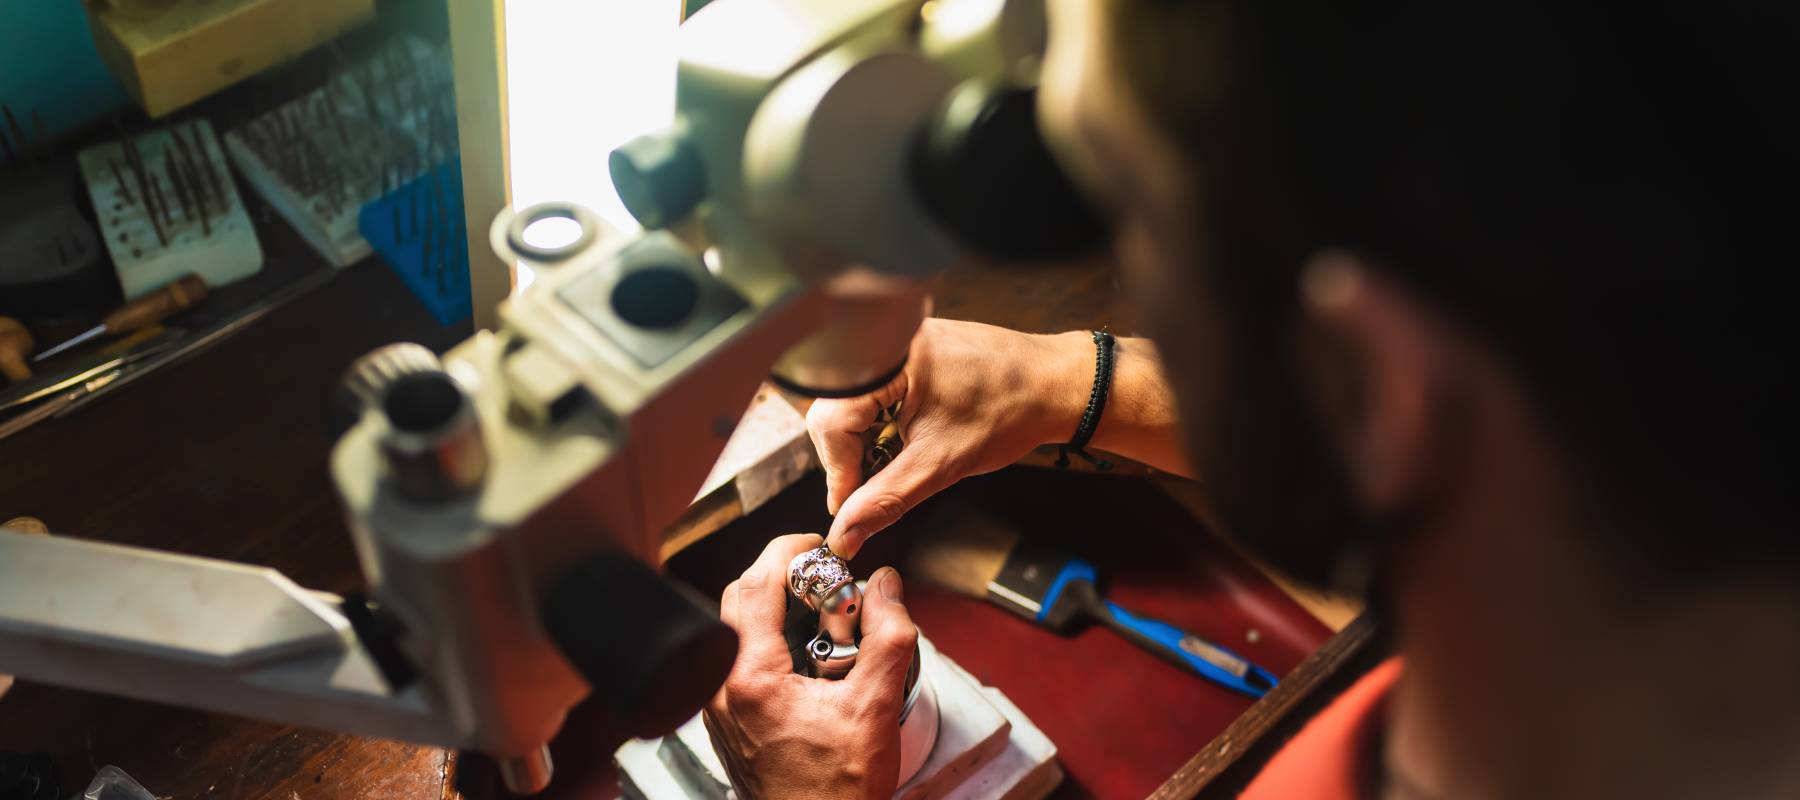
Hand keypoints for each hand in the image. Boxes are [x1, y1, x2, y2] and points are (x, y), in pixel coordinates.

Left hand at [704, 533, 919, 798]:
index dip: (789, 550)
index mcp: (751, 678)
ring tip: (818, 612)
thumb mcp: (875, 708)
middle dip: (779, 574)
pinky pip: (736, 659)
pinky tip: (807, 656)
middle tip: (821, 572)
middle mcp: (722, 689)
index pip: (756, 583)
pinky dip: (767, 640)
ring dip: (772, 606)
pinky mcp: (728, 722)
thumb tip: (888, 586)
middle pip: (737, 598)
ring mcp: (719, 707)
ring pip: (733, 628)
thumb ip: (889, 637)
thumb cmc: (836, 792)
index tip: (818, 544)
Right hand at [809, 319, 1089, 556]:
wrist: (1055, 386)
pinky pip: (875, 392)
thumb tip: (844, 534)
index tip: (849, 508)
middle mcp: (886, 340)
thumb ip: (884, 500)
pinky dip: (883, 423)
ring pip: (854, 404)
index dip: (837, 471)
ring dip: (867, 441)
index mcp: (888, 358)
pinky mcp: (908, 351)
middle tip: (869, 492)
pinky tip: (909, 438)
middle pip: (835, 411)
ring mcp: (897, 342)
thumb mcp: (939, 465)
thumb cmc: (1009, 412)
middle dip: (851, 456)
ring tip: (900, 461)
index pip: (830, 421)